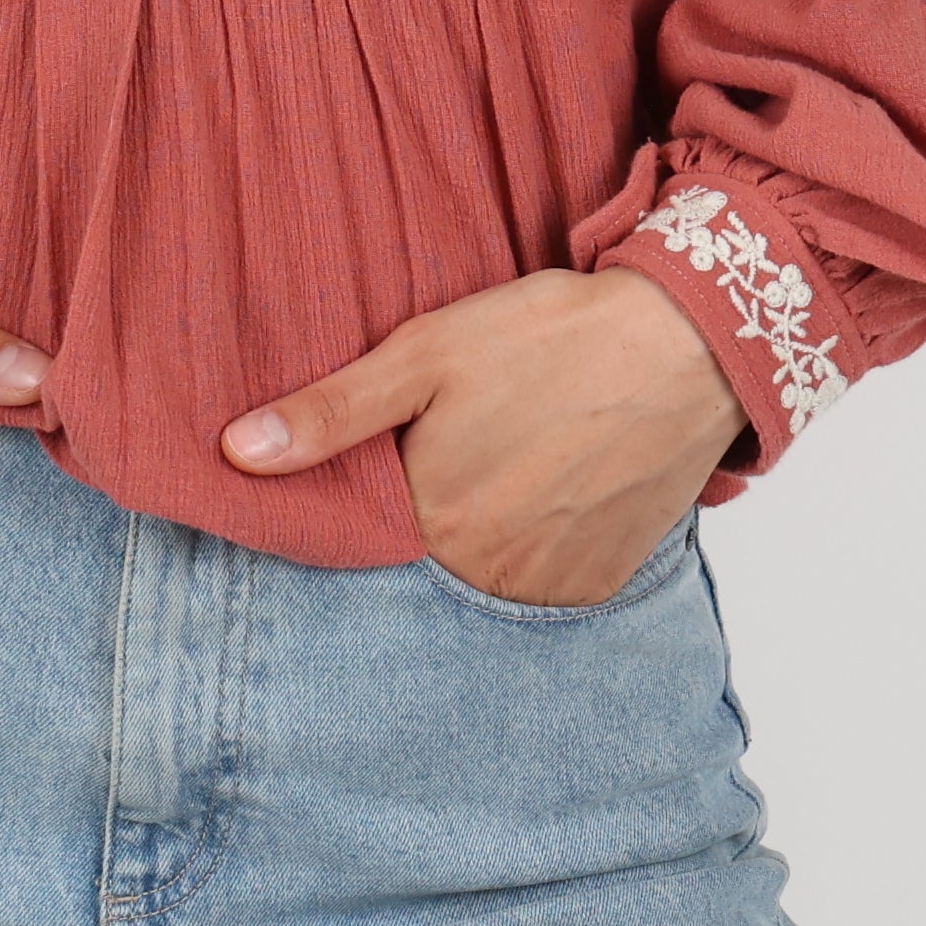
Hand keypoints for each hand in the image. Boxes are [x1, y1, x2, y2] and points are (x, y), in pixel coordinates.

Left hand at [219, 269, 749, 605]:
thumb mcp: (425, 354)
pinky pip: (546, 580)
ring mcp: (553, 588)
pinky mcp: (604, 581)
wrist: (687, 343)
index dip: (365, 494)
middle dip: (428, 511)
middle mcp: (490, 576)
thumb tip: (238, 452)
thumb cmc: (549, 338)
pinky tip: (548, 483)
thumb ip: (331, 413)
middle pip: (427, 556)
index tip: (385, 456)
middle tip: (460, 446)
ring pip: (485, 571)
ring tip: (506, 457)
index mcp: (433, 524)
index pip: (365, 535)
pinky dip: (537, 543)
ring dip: (483, 531)